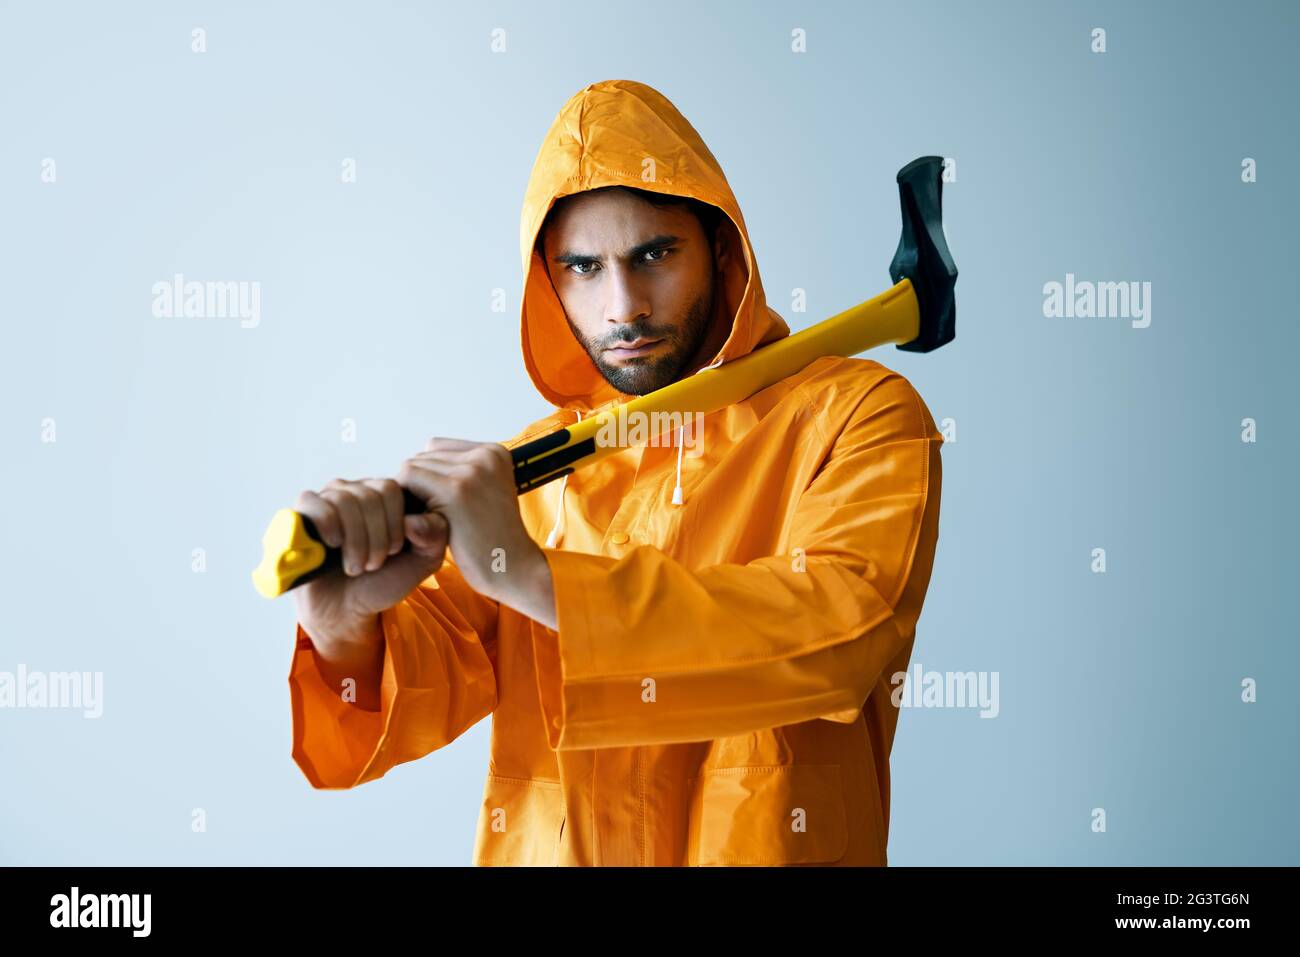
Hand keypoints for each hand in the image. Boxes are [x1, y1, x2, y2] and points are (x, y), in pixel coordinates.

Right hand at [291, 478, 450, 649]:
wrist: (348, 608)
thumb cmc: (385, 580)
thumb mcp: (423, 562)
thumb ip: (435, 536)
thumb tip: (414, 519)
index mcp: (386, 495)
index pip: (391, 488)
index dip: (394, 524)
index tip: (394, 552)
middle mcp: (357, 490)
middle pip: (368, 495)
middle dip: (375, 538)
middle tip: (373, 564)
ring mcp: (328, 499)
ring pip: (343, 500)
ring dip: (354, 541)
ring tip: (356, 565)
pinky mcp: (302, 513)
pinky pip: (313, 502)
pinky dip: (326, 525)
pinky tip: (333, 545)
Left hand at [398, 437, 556, 626]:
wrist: (514, 568)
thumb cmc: (492, 539)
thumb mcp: (486, 493)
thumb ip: (457, 473)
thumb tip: (410, 466)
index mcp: (494, 452)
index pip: (436, 448)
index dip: (430, 478)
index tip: (442, 505)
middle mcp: (484, 455)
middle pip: (422, 458)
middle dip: (419, 487)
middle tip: (434, 518)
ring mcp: (471, 471)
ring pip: (412, 468)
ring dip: (412, 496)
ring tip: (433, 522)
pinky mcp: (456, 490)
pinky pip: (406, 480)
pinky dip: (407, 503)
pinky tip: (424, 524)